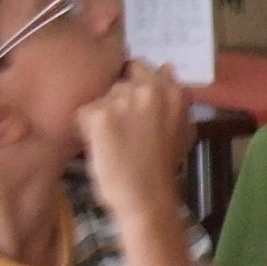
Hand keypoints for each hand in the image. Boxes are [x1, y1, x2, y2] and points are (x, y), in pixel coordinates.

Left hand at [76, 62, 191, 222]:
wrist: (148, 199)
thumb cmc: (164, 168)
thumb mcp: (182, 128)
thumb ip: (173, 98)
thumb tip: (167, 67)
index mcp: (172, 90)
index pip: (141, 67)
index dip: (133, 84)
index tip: (132, 105)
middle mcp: (148, 88)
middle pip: (119, 82)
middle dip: (117, 101)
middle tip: (123, 130)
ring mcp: (123, 100)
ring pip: (101, 98)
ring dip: (102, 115)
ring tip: (113, 142)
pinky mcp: (100, 115)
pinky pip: (84, 114)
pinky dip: (86, 129)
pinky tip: (100, 147)